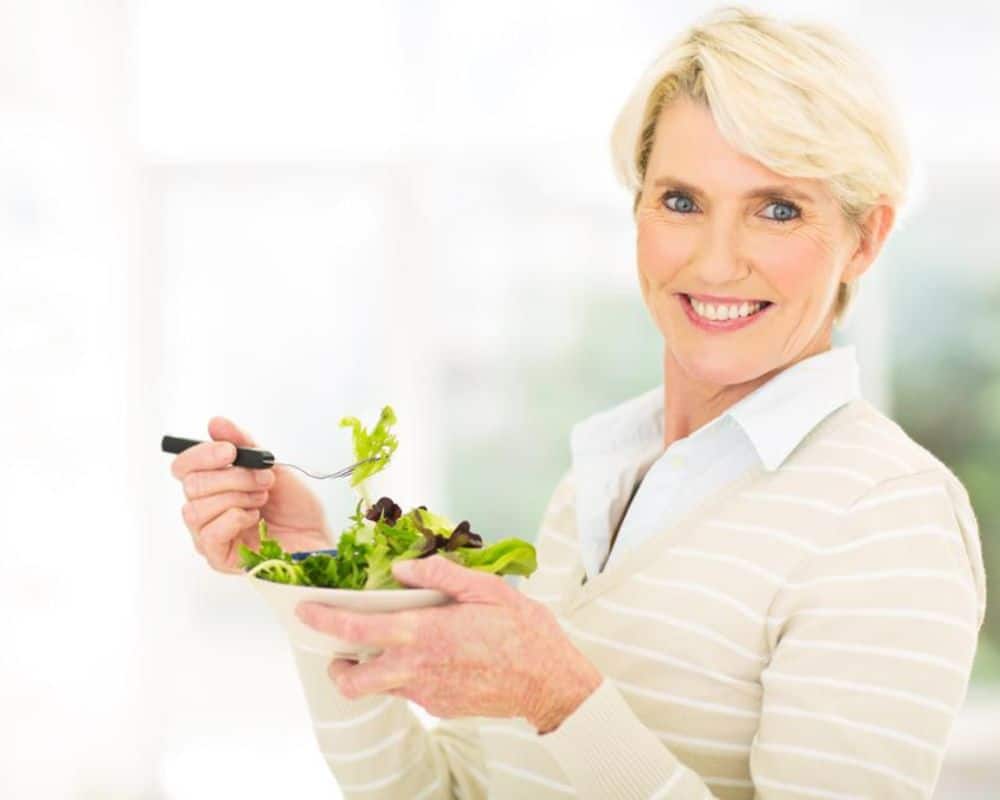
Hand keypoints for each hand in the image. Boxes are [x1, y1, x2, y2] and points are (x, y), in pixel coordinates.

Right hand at [170, 417, 331, 572]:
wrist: (318, 537)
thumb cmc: (296, 507)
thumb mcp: (273, 466)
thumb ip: (243, 444)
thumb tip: (216, 423)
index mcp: (213, 485)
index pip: (183, 466)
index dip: (201, 455)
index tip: (230, 452)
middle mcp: (205, 509)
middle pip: (191, 485)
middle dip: (234, 477)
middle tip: (264, 480)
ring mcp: (209, 535)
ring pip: (196, 509)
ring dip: (237, 498)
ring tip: (262, 500)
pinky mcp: (218, 558)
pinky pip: (209, 534)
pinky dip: (235, 519)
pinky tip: (255, 519)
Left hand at [296, 555, 602, 732]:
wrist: (551, 682)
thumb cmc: (523, 631)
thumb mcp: (486, 588)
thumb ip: (439, 576)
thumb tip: (401, 570)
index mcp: (425, 634)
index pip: (358, 629)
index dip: (325, 621)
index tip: (306, 612)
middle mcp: (418, 669)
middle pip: (354, 680)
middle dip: (337, 666)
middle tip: (340, 649)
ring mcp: (427, 694)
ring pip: (382, 686)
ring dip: (377, 668)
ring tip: (398, 645)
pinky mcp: (440, 708)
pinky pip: (411, 691)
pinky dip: (409, 674)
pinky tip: (437, 657)